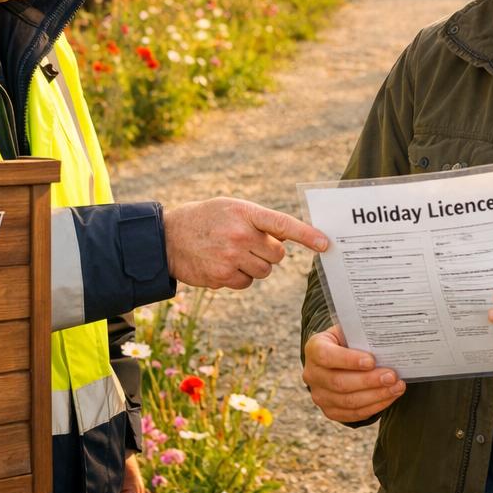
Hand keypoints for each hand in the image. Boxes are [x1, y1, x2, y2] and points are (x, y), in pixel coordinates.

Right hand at [162, 198, 327, 289]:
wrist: (167, 237)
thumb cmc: (206, 219)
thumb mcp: (232, 208)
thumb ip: (259, 221)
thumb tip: (287, 239)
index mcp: (246, 212)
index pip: (283, 224)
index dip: (307, 234)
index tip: (325, 244)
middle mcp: (240, 235)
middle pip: (277, 254)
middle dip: (268, 252)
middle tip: (248, 243)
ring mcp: (230, 257)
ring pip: (264, 271)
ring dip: (254, 265)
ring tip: (231, 252)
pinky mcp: (221, 276)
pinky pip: (246, 283)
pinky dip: (239, 277)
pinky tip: (222, 264)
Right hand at [302, 324, 404, 421]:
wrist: (335, 359)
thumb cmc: (345, 342)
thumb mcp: (347, 332)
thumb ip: (360, 335)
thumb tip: (385, 339)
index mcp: (314, 349)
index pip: (327, 356)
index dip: (349, 360)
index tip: (372, 361)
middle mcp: (312, 374)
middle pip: (340, 383)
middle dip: (369, 381)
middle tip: (392, 376)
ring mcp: (319, 395)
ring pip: (348, 401)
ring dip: (376, 396)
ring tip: (396, 387)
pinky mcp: (330, 411)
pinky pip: (354, 413)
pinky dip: (374, 406)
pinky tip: (389, 397)